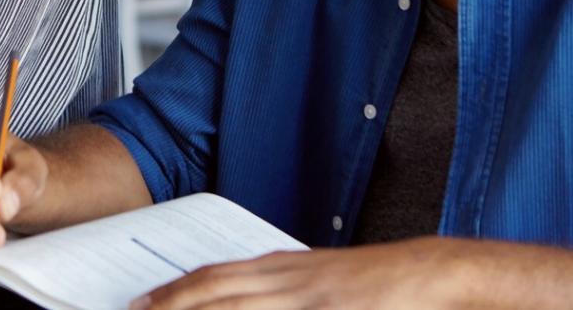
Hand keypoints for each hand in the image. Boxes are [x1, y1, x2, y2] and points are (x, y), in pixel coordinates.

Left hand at [130, 237, 468, 309]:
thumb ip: (280, 291)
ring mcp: (307, 296)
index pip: (215, 276)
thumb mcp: (317, 283)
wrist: (427, 274)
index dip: (176, 290)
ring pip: (236, 305)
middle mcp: (287, 278)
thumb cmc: (373, 286)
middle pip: (215, 288)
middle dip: (171, 302)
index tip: (144, 302)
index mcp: (282, 267)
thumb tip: (240, 298)